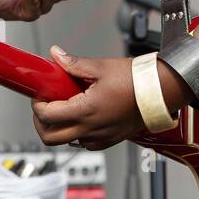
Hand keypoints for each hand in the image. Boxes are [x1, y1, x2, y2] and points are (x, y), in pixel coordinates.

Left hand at [30, 48, 144, 150]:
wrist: (160, 92)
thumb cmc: (135, 80)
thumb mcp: (100, 67)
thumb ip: (73, 63)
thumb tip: (56, 55)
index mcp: (85, 111)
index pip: (46, 116)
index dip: (38, 105)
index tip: (41, 94)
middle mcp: (90, 129)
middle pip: (50, 138)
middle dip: (41, 122)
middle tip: (45, 106)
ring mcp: (100, 138)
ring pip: (67, 141)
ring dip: (59, 127)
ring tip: (65, 107)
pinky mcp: (108, 140)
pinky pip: (84, 143)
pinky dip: (76, 132)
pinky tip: (82, 114)